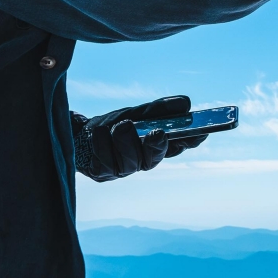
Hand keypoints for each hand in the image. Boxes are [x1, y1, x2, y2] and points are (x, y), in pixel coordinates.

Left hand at [72, 95, 207, 182]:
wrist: (79, 134)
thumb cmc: (114, 125)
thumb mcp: (137, 113)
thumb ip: (159, 110)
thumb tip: (185, 103)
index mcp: (155, 145)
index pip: (179, 145)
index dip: (190, 140)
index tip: (198, 132)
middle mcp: (142, 161)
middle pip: (154, 157)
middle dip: (156, 146)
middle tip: (157, 132)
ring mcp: (122, 169)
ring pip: (130, 161)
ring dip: (126, 141)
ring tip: (120, 126)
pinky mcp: (102, 173)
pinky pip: (105, 162)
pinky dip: (102, 143)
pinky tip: (98, 132)